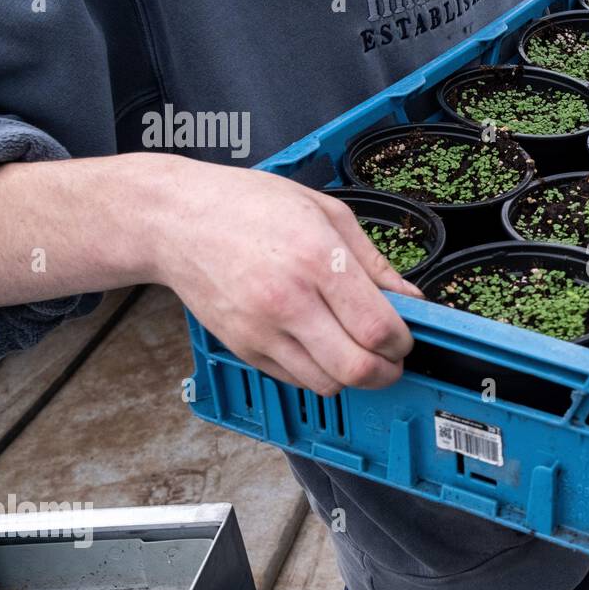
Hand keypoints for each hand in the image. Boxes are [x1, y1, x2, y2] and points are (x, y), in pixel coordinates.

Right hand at [151, 156, 421, 395]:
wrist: (176, 219)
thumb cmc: (250, 205)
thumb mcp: (326, 212)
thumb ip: (374, 261)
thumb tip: (412, 299)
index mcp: (317, 260)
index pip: (377, 328)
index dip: (402, 342)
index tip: (405, 337)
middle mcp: (289, 301)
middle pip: (357, 369)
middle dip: (386, 372)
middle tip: (391, 359)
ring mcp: (261, 330)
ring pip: (327, 384)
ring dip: (352, 377)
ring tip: (357, 352)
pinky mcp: (243, 347)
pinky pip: (295, 380)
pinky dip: (318, 373)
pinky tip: (321, 347)